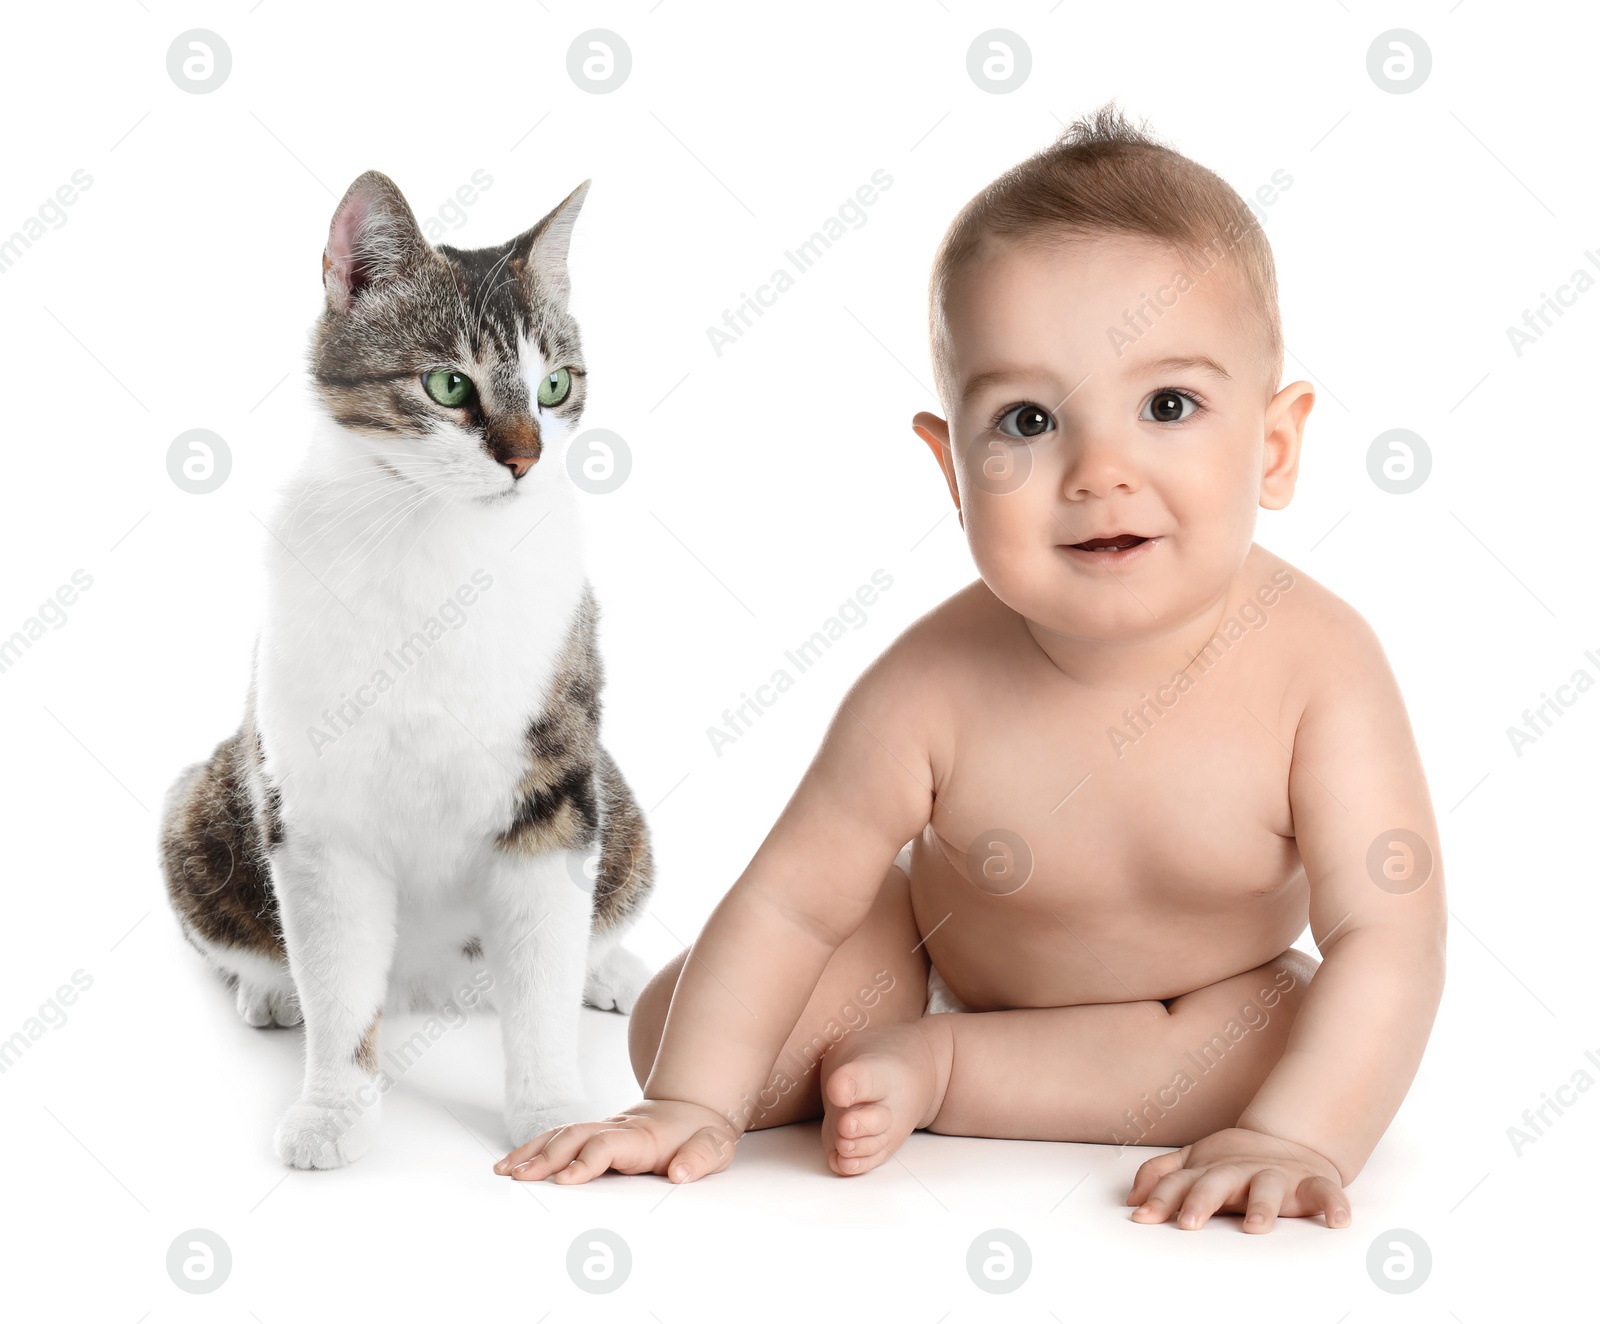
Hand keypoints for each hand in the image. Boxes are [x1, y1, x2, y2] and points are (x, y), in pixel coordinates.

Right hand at [492, 1098, 739, 1184]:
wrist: (694, 1108)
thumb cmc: (701, 1132)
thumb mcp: (714, 1145)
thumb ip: (700, 1157)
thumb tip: (681, 1172)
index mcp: (641, 1136)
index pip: (607, 1145)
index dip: (586, 1160)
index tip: (565, 1179)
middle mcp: (615, 1129)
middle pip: (574, 1137)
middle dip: (545, 1158)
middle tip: (519, 1177)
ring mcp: (601, 1130)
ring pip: (560, 1135)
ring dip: (531, 1152)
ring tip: (504, 1170)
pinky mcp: (593, 1135)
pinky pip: (559, 1139)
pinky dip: (533, 1149)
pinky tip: (512, 1164)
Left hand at [1125, 1127, 1350, 1232]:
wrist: (1288, 1141)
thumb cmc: (1233, 1162)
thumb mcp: (1193, 1162)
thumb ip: (1162, 1175)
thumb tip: (1131, 1199)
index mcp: (1210, 1170)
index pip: (1179, 1183)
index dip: (1161, 1198)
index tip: (1143, 1217)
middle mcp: (1240, 1172)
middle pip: (1217, 1183)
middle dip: (1201, 1201)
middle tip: (1187, 1222)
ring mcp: (1275, 1176)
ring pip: (1268, 1189)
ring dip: (1262, 1207)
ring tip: (1255, 1226)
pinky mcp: (1310, 1183)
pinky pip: (1326, 1193)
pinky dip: (1334, 1204)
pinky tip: (1339, 1222)